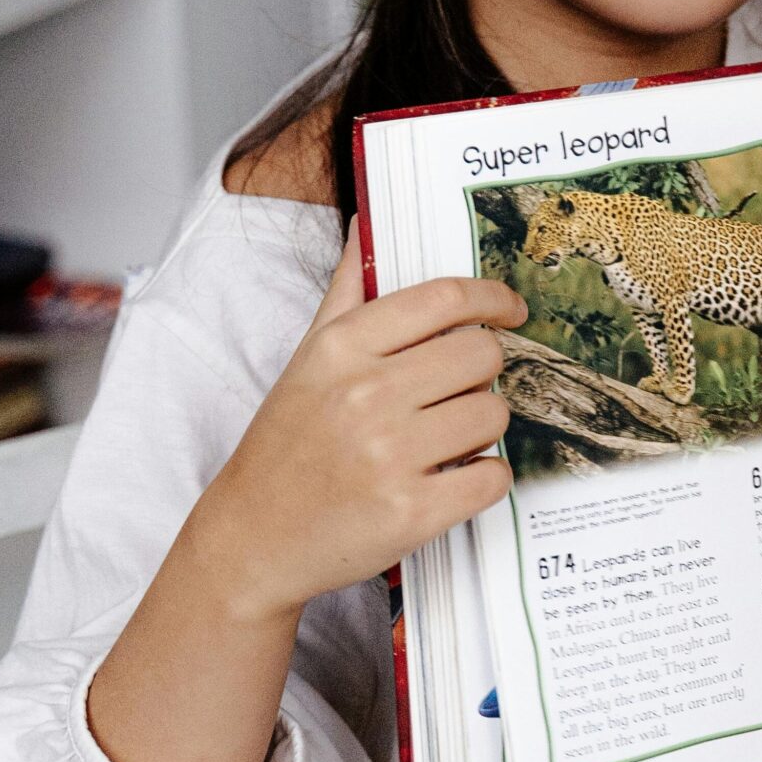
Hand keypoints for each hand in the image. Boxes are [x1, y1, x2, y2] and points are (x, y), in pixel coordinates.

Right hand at [186, 215, 532, 620]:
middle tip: (459, 391)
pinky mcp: (411, 513)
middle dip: (483, 372)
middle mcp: (366, 395)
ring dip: (483, 428)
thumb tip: (368, 223)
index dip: (493, 298)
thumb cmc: (286, 443)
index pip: (445, 299)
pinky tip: (453, 479)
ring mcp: (389, 456)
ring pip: (494, 415)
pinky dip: (486, 478)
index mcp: (342, 348)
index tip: (510, 310)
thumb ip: (347, 291)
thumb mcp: (308, 359)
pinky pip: (493, 477)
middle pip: (482, 355)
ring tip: (445, 440)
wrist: (251, 538)